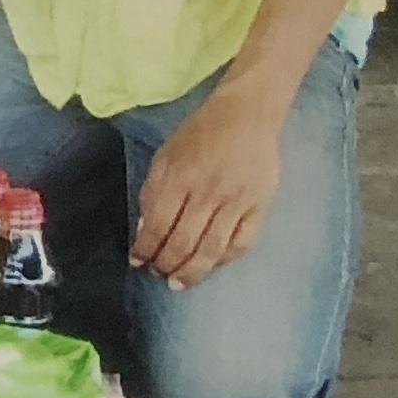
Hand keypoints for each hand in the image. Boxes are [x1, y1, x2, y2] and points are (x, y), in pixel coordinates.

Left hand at [129, 87, 284, 290]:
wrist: (247, 115)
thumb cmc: (201, 132)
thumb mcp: (166, 154)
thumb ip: (153, 190)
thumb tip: (145, 229)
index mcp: (179, 176)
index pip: (157, 224)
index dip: (145, 248)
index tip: (138, 261)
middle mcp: (207, 192)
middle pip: (183, 242)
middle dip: (166, 264)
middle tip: (159, 273)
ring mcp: (236, 201)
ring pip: (212, 249)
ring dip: (192, 272)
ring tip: (180, 282)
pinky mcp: (260, 206)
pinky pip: (242, 243)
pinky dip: (224, 260)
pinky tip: (212, 264)